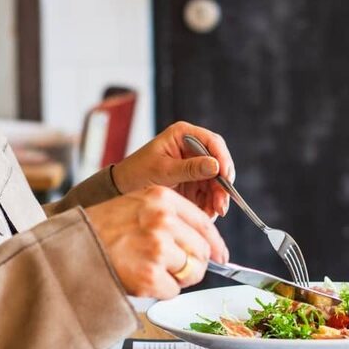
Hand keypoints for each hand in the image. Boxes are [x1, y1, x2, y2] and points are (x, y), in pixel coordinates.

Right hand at [85, 186, 228, 298]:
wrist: (69, 248)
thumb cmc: (101, 228)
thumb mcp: (137, 204)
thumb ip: (170, 216)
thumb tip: (206, 243)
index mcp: (162, 199)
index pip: (205, 224)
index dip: (216, 244)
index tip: (221, 256)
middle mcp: (163, 220)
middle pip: (202, 251)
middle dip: (194, 264)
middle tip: (177, 269)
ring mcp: (157, 248)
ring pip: (191, 272)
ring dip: (177, 278)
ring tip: (152, 271)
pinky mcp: (149, 276)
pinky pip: (173, 290)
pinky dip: (161, 291)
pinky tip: (142, 280)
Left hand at [111, 122, 234, 218]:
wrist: (123, 188)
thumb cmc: (137, 172)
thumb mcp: (163, 170)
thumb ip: (190, 168)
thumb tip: (216, 166)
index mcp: (183, 135)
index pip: (212, 142)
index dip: (223, 158)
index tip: (226, 176)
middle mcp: (193, 148)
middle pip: (219, 163)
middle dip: (222, 185)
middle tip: (221, 203)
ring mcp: (195, 166)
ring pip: (216, 181)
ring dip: (218, 197)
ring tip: (214, 213)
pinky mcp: (194, 182)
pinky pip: (209, 193)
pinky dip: (210, 204)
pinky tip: (208, 213)